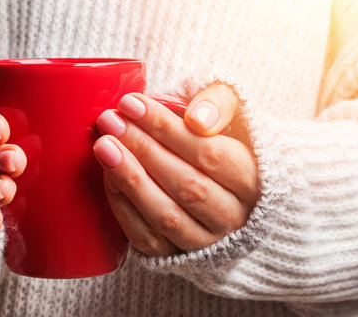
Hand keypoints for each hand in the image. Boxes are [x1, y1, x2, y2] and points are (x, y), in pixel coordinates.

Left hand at [93, 84, 258, 256]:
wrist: (223, 185)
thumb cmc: (220, 140)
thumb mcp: (232, 111)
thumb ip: (219, 102)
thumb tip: (197, 119)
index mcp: (253, 178)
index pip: (208, 153)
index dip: (166, 128)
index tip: (131, 103)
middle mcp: (234, 215)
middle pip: (186, 185)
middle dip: (142, 149)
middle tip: (110, 121)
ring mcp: (207, 240)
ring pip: (166, 216)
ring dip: (130, 179)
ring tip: (103, 147)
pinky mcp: (178, 254)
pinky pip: (147, 239)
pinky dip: (124, 209)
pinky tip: (108, 178)